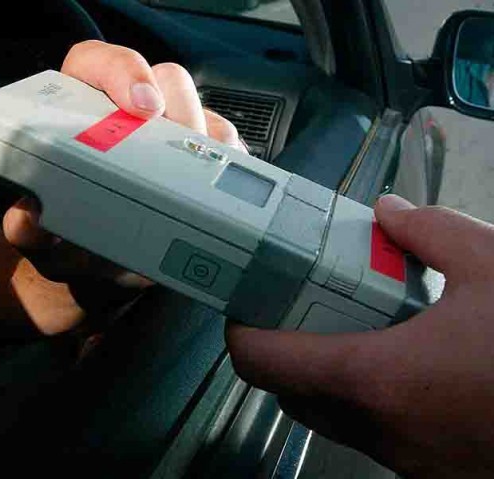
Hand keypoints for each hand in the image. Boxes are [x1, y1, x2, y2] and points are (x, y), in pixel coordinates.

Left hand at [2, 40, 244, 334]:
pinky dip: (229, 170)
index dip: (122, 73)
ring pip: (204, 115)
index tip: (141, 106)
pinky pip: (228, 153)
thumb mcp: (42, 235)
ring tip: (200, 184)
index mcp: (78, 111)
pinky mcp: (200, 162)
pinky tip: (219, 196)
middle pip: (166, 81)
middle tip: (180, 146)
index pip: (97, 64)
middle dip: (180, 109)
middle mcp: (128, 115)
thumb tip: (29, 220)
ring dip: (209, 144)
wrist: (96, 267)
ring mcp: (168, 136)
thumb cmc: (65, 237)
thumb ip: (29, 229)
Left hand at [226, 194, 493, 477]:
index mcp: (376, 379)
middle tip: (295, 304)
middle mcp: (380, 431)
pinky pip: (372, 432)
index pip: (263, 363)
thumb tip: (392, 214)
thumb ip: (431, 232)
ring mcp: (406, 459)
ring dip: (320, 374)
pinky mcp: (432, 468)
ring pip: (328, 417)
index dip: (240, 330)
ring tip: (346, 324)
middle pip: (289, 393)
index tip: (243, 303)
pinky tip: (400, 357)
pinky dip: (363, 396)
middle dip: (280, 349)